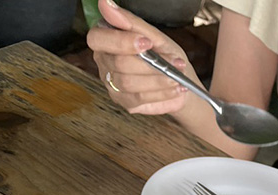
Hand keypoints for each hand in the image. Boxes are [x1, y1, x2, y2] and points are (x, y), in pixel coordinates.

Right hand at [87, 0, 192, 114]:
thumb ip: (130, 21)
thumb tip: (106, 3)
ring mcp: (112, 84)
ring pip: (128, 83)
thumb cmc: (163, 55)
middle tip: (172, 62)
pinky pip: (139, 98)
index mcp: (106, 39)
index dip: (121, 41)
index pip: (98, 39)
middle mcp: (104, 62)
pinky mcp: (124, 101)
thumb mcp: (153, 35)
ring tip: (175, 76)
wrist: (179, 81)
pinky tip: (174, 88)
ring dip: (157, 80)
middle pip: (118, 63)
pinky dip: (160, 93)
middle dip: (149, 63)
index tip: (146, 42)